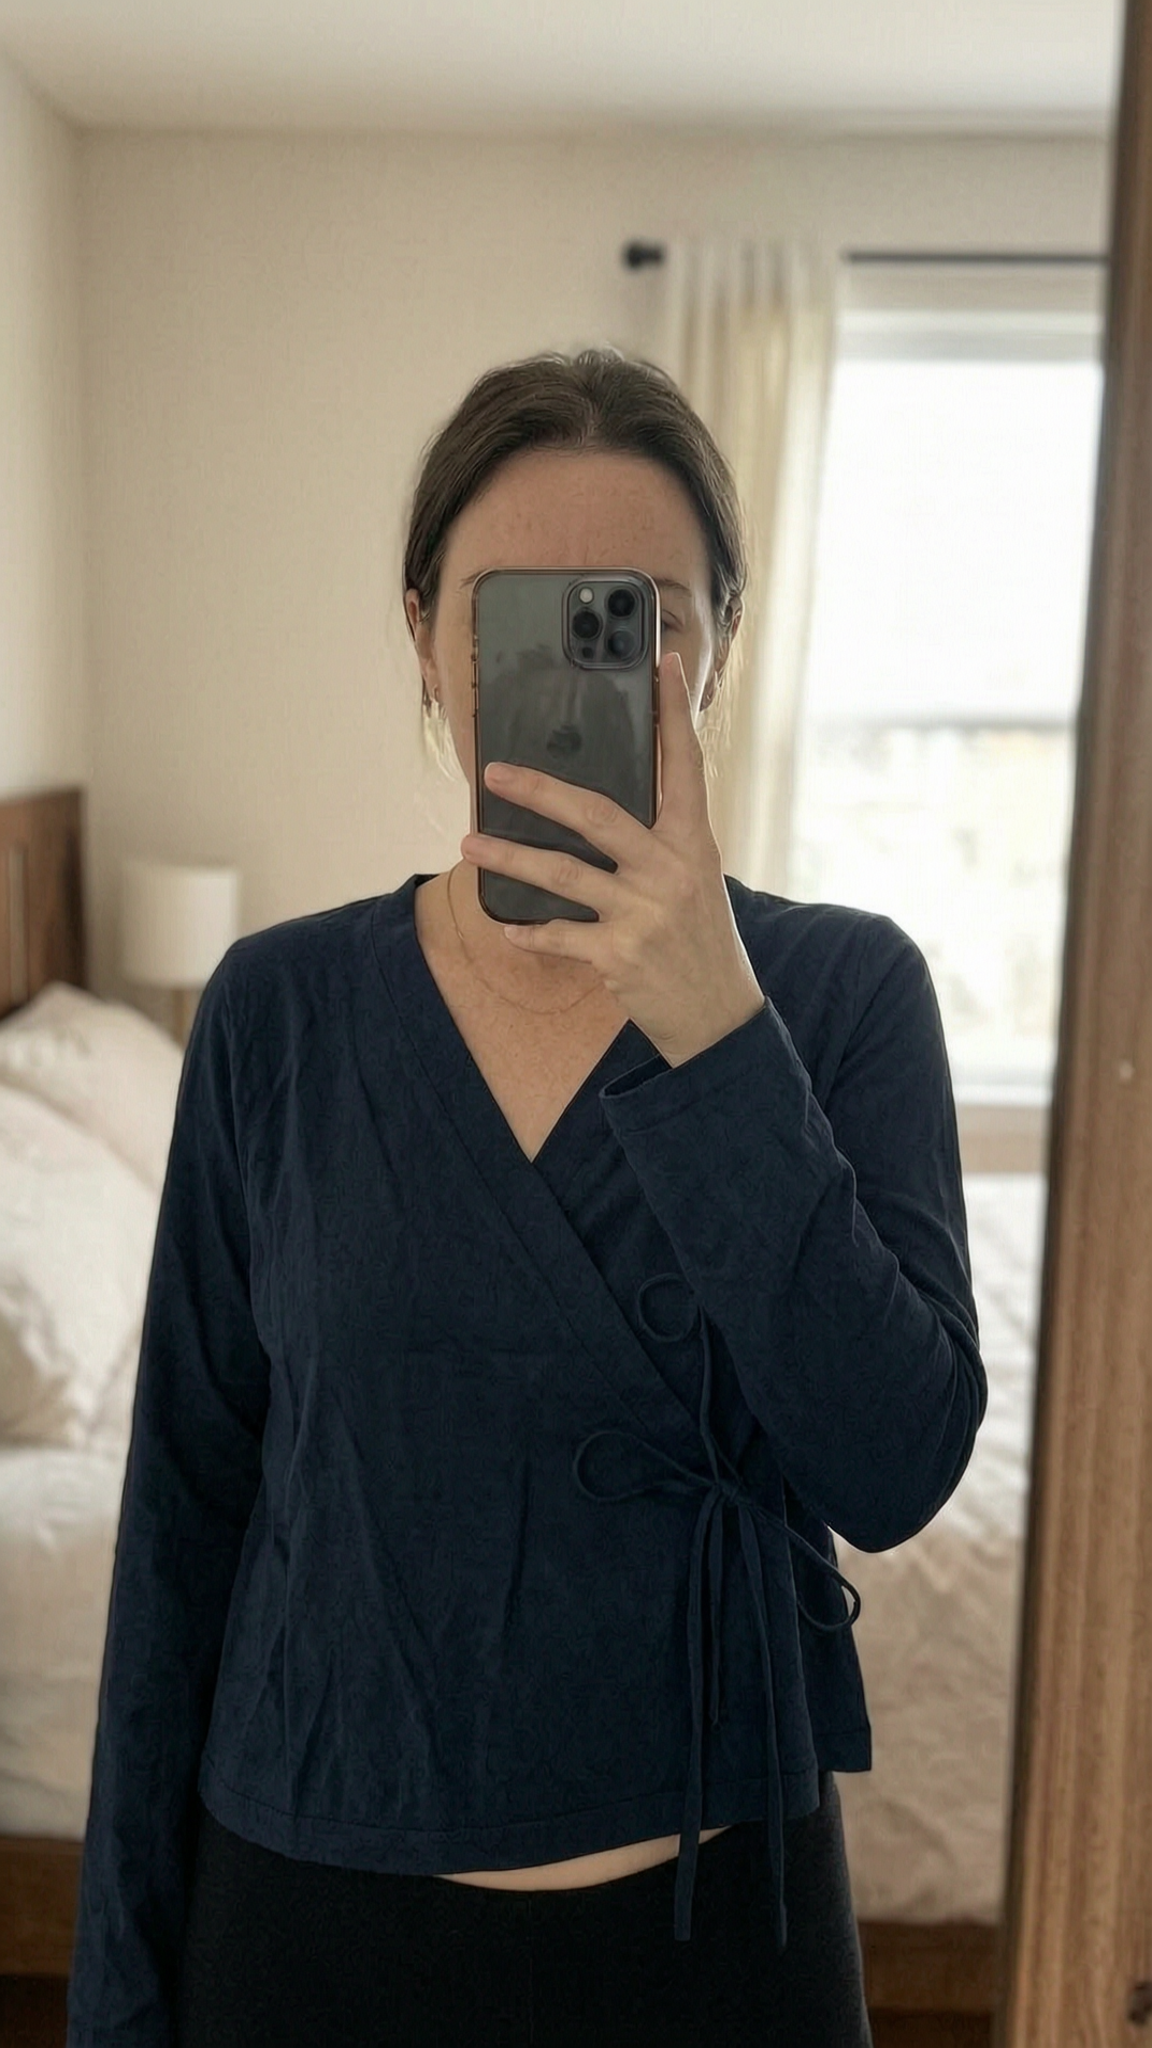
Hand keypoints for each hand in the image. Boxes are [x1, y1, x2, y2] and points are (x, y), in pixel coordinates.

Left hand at [459, 652, 765, 1066]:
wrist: (719, 1015)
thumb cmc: (700, 940)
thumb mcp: (695, 880)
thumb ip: (660, 842)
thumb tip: (596, 810)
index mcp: (694, 842)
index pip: (685, 765)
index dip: (675, 713)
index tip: (665, 664)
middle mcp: (670, 870)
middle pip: (597, 814)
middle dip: (539, 790)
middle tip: (493, 774)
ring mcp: (644, 913)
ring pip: (562, 874)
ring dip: (509, 858)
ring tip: (468, 846)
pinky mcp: (619, 955)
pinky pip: (558, 935)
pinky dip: (527, 931)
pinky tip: (505, 925)